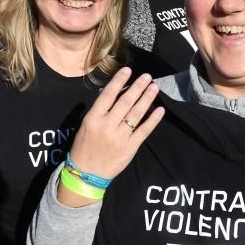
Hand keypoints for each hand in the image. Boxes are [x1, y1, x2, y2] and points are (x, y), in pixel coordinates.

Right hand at [58, 67, 163, 205]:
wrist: (86, 173)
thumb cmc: (84, 147)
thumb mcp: (86, 126)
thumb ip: (98, 111)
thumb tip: (110, 93)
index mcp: (93, 118)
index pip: (107, 95)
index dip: (118, 81)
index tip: (128, 70)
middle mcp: (107, 126)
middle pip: (125, 102)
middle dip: (138, 87)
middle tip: (147, 76)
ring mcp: (120, 137)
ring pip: (136, 114)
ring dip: (147, 99)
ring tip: (154, 87)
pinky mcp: (130, 147)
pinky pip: (144, 131)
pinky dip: (153, 120)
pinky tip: (160, 109)